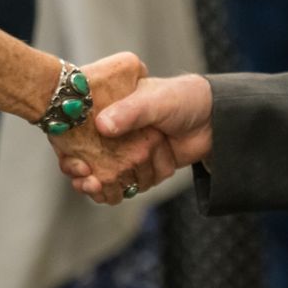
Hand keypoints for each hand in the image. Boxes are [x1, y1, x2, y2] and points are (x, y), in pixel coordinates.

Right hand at [48, 52, 175, 203]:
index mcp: (109, 110)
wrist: (216, 119)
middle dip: (85, 177)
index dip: (71, 151)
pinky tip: (136, 180)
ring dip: (107, 186)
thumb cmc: (182, 98)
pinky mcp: (145, 169)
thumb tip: (102, 126)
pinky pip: (133, 185)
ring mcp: (130, 153)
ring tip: (103, 189)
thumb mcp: (154, 100)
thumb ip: (130, 112)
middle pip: (88, 161)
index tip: (76, 165)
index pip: (79, 133)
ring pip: (109, 178)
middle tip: (89, 183)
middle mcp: (115, 134)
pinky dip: (134, 185)